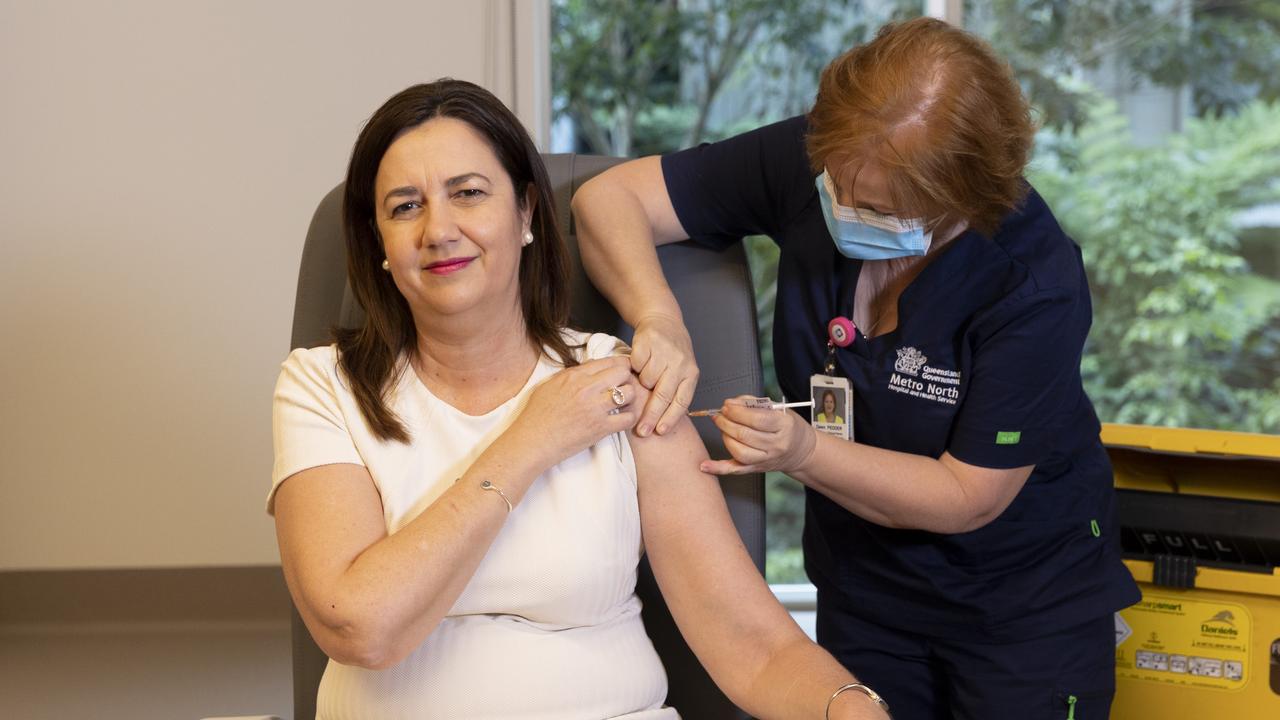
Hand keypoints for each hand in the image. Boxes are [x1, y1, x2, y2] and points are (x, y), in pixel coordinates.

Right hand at [507, 356, 641, 469]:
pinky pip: (628, 418)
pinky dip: (630, 418)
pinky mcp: (600, 428)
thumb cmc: (536, 415)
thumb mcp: (549, 385)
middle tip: (624, 387)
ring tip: (624, 404)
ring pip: (629, 393)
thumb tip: (590, 367)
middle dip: (627, 378)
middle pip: (622, 372)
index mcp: (574, 376)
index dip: (619, 364)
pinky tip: (623, 419)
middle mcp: (587, 388)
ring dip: (630, 397)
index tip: (622, 370)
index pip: (607, 361)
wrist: (532, 441)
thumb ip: (571, 375)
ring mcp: (595, 408)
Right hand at [630, 313, 698, 436]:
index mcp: (691, 373)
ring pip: (647, 380)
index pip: (682, 401)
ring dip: (642, 383)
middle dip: (651, 416)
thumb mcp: (681, 371)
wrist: (663, 320)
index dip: (670, 418)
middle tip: (642, 431)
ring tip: (643, 376)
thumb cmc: (672, 353)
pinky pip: (635, 365)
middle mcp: (680, 363)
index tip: (660, 432)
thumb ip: (674, 391)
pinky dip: (634, 367)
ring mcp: (664, 352)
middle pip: (663, 395)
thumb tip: (661, 422)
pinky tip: (638, 363)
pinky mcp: (647, 342)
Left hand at [699, 396, 816, 474]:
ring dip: (725, 436)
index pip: (757, 419)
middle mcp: (776, 445)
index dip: (737, 412)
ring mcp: (766, 460)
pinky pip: (735, 470)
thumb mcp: (777, 409)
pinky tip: (705, 466)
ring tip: (722, 426)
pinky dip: (718, 468)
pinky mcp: (757, 469)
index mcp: (784, 426)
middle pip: (745, 435)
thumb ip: (753, 403)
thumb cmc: (786, 426)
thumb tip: (730, 403)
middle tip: (720, 414)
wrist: (800, 450)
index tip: (727, 405)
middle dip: (726, 422)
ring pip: (739, 452)